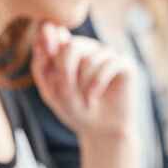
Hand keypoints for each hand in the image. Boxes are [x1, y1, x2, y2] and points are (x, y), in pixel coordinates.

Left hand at [30, 23, 135, 140]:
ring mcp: (107, 55)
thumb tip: (44, 36)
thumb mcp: (51, 91)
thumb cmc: (75, 110)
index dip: (48, 42)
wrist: (101, 132)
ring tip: (84, 101)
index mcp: (69, 50)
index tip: (47, 59)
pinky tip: (93, 98)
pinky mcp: (125, 64)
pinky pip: (109, 65)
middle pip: (72, 46)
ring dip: (82, 84)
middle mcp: (89, 48)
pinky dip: (97, 84)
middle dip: (65, 72)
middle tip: (66, 92)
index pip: (55, 36)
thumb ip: (42, 65)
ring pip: (89, 60)